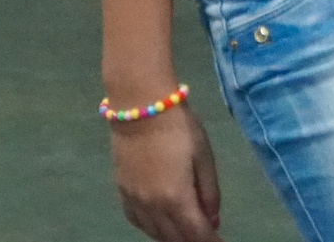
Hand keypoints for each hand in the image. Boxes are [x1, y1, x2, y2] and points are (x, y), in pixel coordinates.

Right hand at [111, 106, 221, 241]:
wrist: (140, 105)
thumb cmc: (179, 127)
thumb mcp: (204, 157)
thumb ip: (209, 192)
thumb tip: (212, 219)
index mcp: (175, 198)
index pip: (196, 234)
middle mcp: (152, 206)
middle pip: (174, 238)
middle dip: (193, 241)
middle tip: (207, 236)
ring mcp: (134, 200)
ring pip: (154, 233)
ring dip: (173, 237)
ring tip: (187, 231)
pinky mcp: (121, 191)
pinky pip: (136, 221)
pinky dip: (151, 228)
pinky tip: (161, 222)